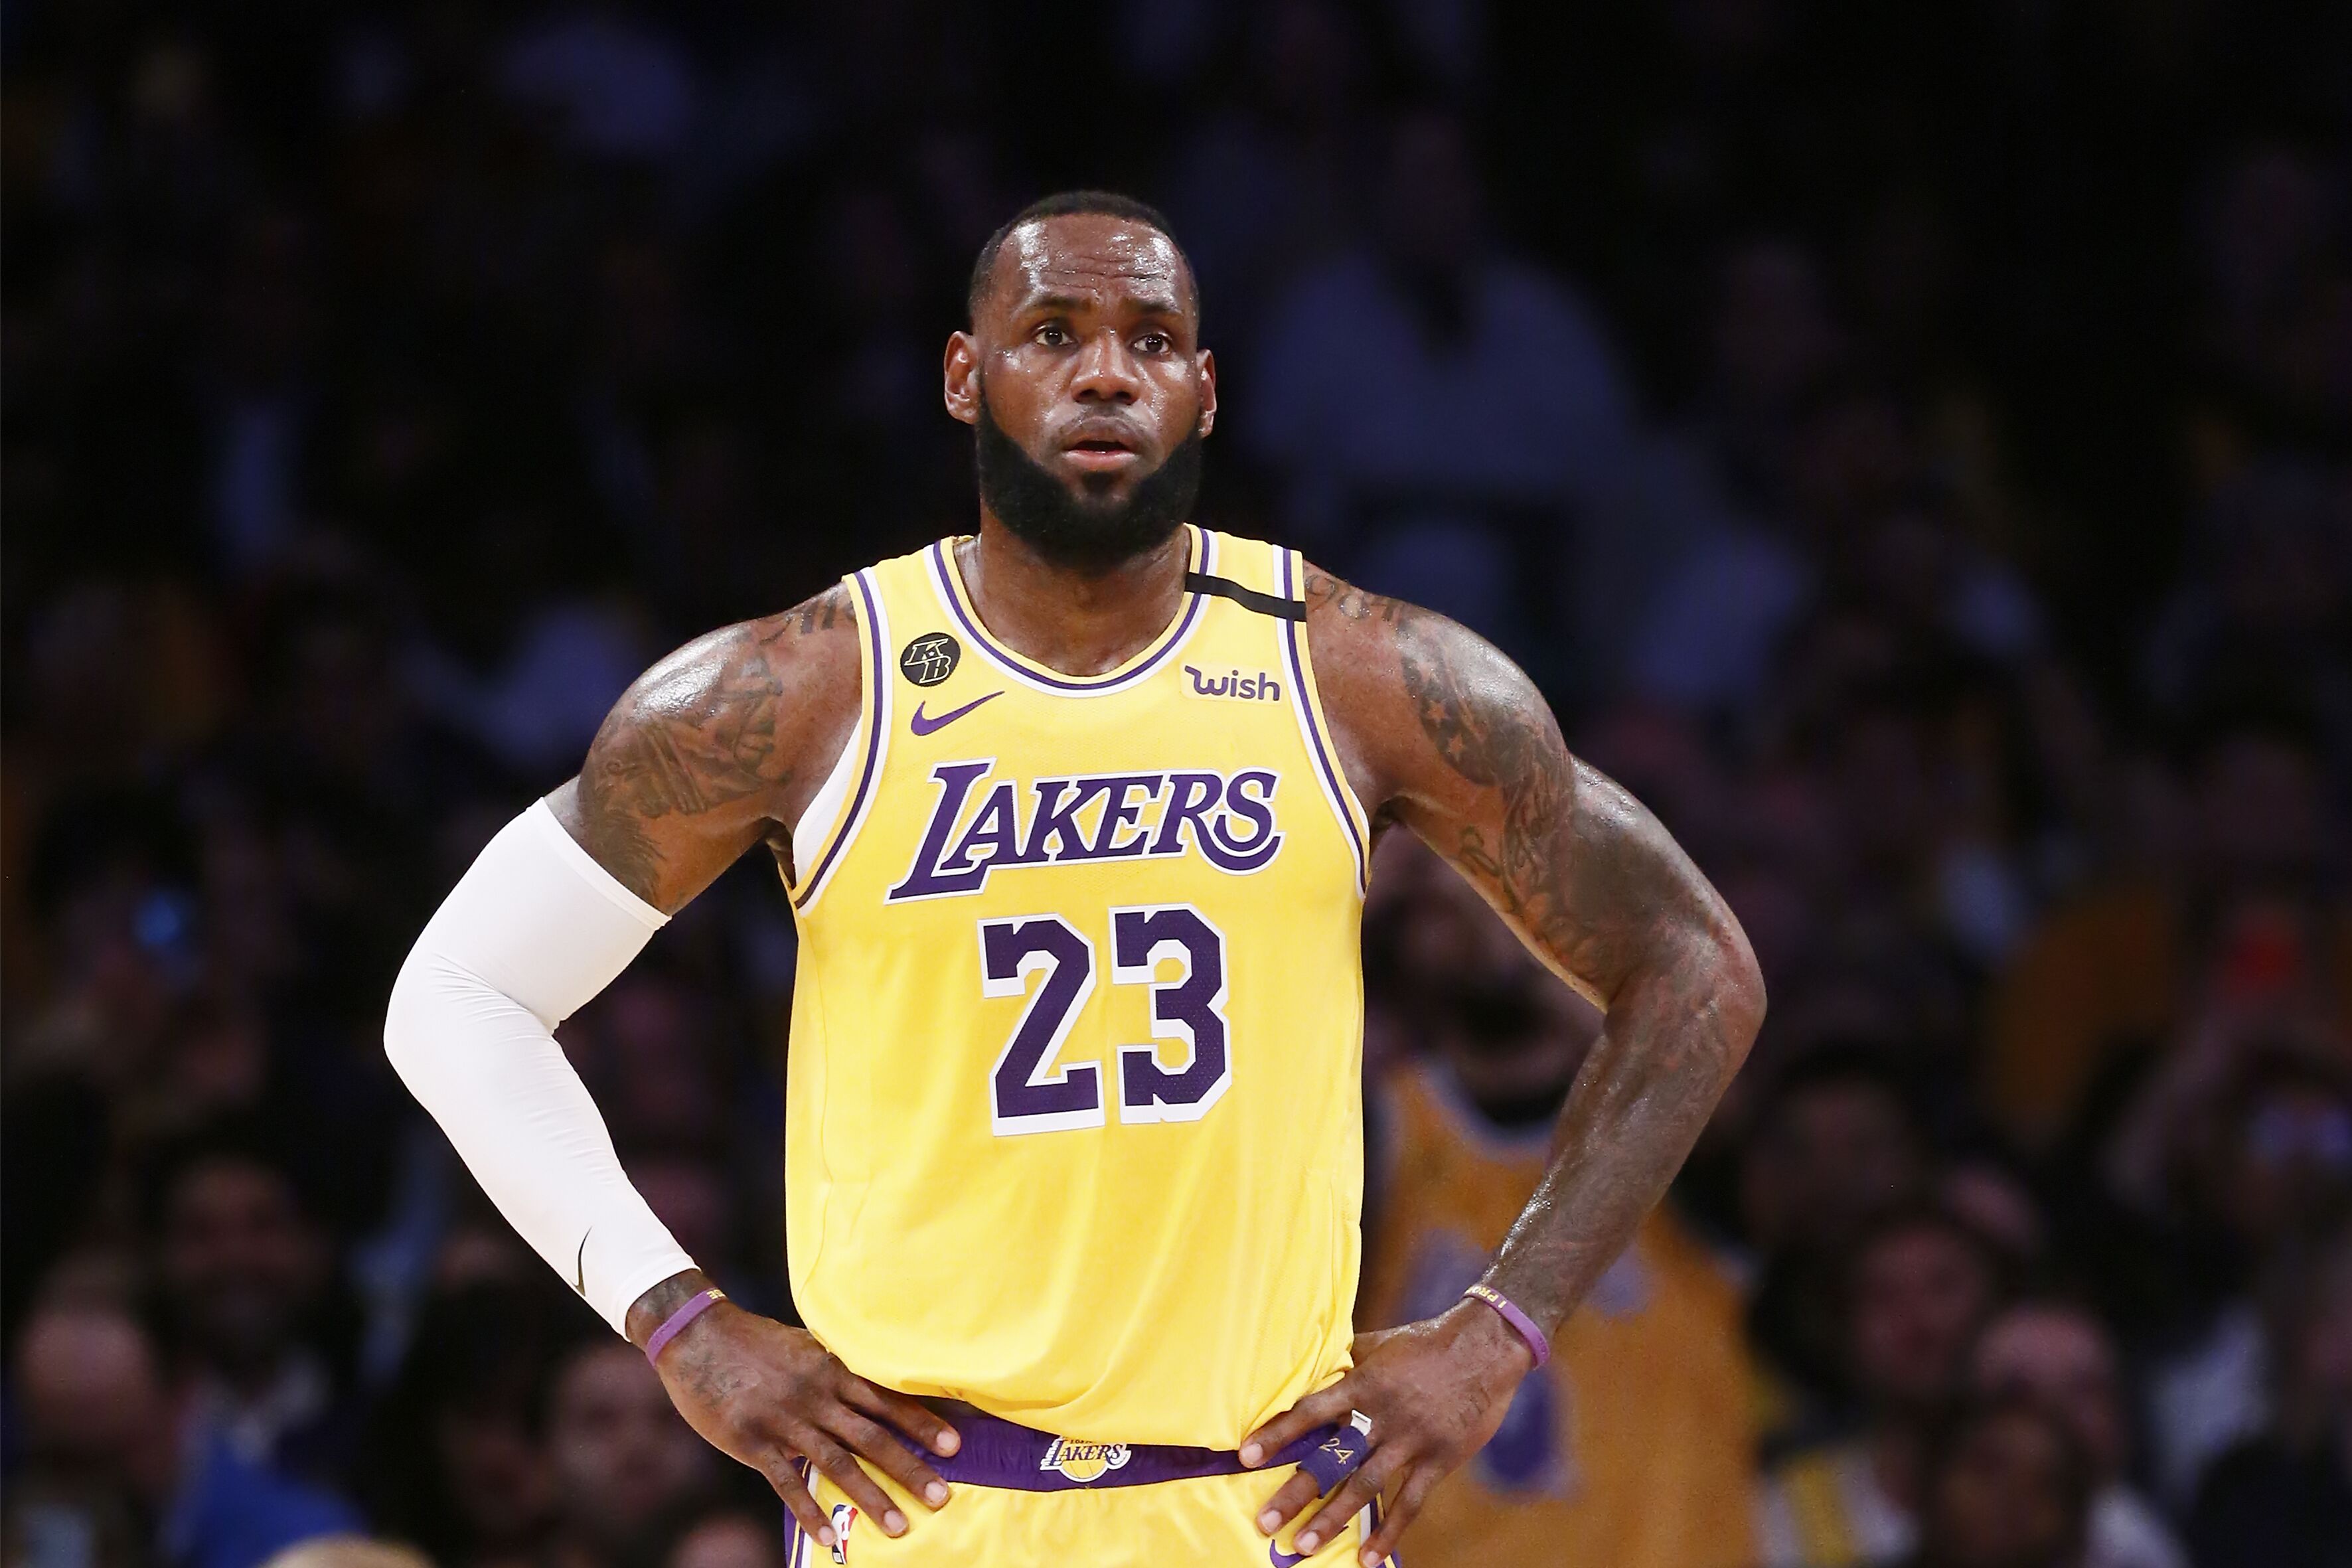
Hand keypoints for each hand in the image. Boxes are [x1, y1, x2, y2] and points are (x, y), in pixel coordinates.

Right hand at [637, 1278, 959, 1549]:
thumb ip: (834, 1369)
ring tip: (899, 1526)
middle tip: (942, 1496)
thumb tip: (869, 1385)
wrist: (697, 1336)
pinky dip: (809, 1511)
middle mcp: (815, 1396)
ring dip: (872, 1497)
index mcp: (831, 1370)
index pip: (886, 1400)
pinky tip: (828, 1537)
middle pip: (872, 1437)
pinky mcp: (753, 1442)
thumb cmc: (755, 1341)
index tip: (954, 1445)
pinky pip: (787, 1483)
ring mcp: (785, 1421)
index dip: (921, 1422)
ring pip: (838, 1465)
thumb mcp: (803, 1346)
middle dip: (910, 1469)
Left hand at [1239, 1301, 1536, 1564]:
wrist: (1485, 1347)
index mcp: (1364, 1383)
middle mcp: (1383, 1415)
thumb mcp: (1381, 1344)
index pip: (1311, 1411)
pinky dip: (1390, 1531)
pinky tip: (1368, 1557)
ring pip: (1366, 1486)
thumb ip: (1348, 1360)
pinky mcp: (1439, 1459)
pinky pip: (1410, 1502)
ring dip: (1333, 1519)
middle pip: (1333, 1458)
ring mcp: (1412, 1441)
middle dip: (1297, 1492)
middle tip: (1265, 1521)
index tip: (1246, 1455)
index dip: (1278, 1433)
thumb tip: (1315, 1362)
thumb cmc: (1427, 1341)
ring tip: (1302, 1546)